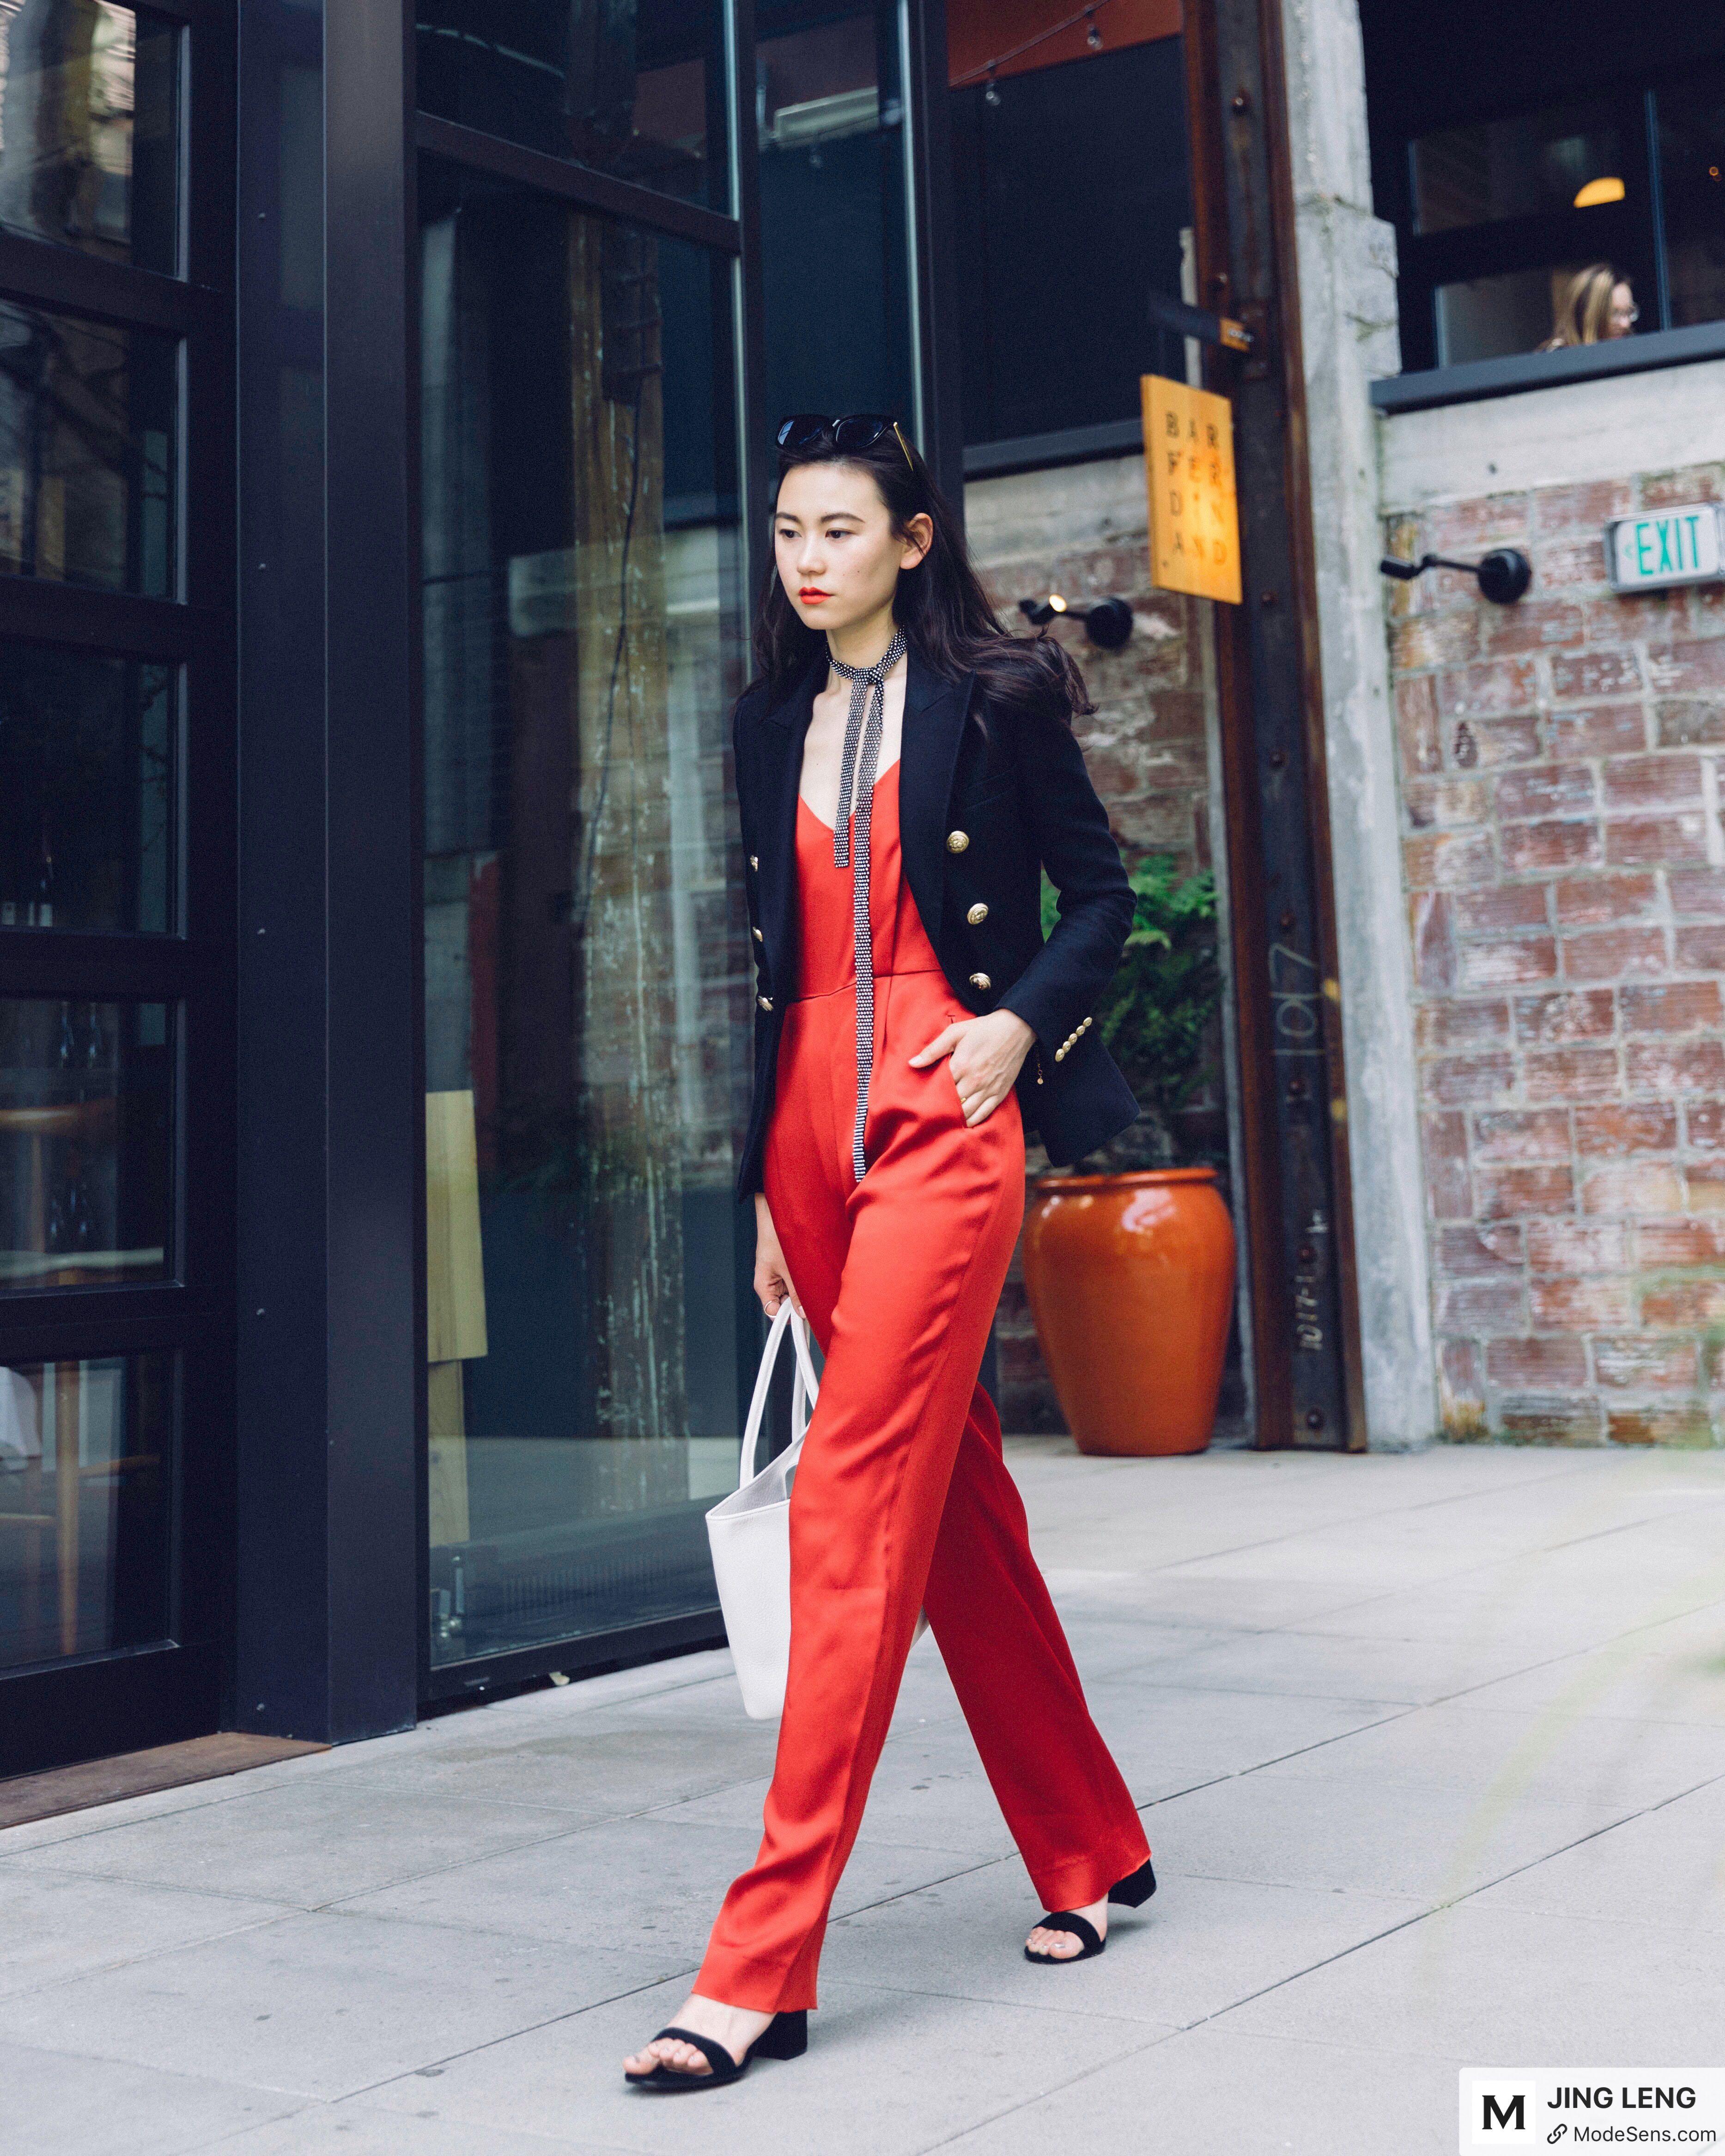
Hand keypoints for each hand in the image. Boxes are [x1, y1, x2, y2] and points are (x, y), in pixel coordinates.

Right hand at [753, 1194, 801, 1317]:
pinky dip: (805, 1282)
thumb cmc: (776, 1237)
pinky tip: (813, 1275)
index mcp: (763, 1286)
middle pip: (784, 1305)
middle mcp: (770, 1283)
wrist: (777, 1213)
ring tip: (813, 1282)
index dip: (789, 1317)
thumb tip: (803, 1314)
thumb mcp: (790, 1269)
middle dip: (798, 1304)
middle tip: (815, 1300)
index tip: (805, 1316)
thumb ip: (796, 1293)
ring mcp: (779, 1276)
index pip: (773, 1313)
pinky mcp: (787, 1268)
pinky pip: (796, 1283)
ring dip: (803, 1292)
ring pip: (792, 1294)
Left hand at [909, 1008, 1034, 1126]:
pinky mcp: (1000, 1093)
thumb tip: (912, 1063)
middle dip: (940, 1110)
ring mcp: (988, 1089)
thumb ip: (933, 1050)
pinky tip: (964, 1123)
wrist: (1015, 1029)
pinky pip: (984, 1114)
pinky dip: (973, 1121)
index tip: (920, 1101)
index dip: (929, 1097)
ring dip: (955, 1118)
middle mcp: (974, 1081)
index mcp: (961, 1066)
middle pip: (952, 1104)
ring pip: (967, 1112)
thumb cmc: (982, 1029)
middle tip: (929, 1115)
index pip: (939, 1089)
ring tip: (944, 1122)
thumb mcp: (955, 1033)